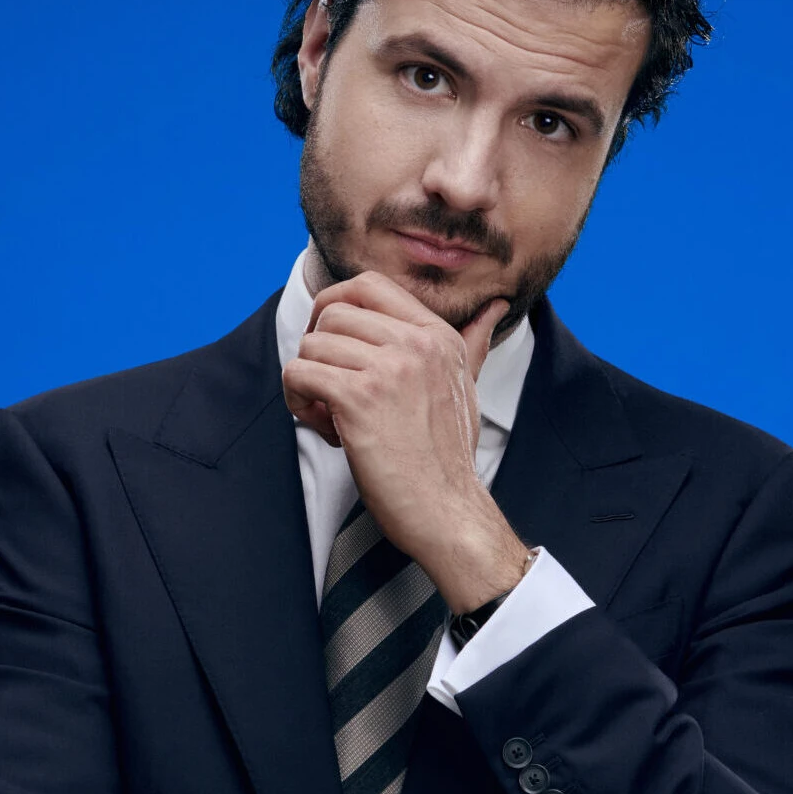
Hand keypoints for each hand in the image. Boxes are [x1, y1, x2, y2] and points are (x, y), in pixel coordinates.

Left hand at [281, 271, 527, 611]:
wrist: (447, 510)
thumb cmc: (449, 456)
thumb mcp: (467, 386)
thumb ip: (473, 343)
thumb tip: (495, 307)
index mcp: (438, 335)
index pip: (370, 284)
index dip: (337, 304)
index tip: (333, 340)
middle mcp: (416, 343)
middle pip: (334, 312)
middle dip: (319, 347)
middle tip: (329, 386)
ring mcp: (389, 369)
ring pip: (312, 344)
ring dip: (307, 380)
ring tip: (329, 415)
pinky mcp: (360, 399)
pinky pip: (300, 372)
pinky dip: (297, 399)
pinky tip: (323, 426)